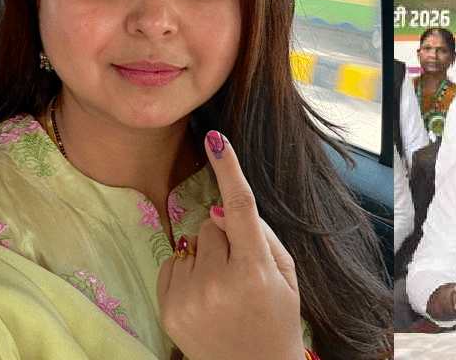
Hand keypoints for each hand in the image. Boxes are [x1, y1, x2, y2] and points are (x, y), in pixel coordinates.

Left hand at [157, 131, 301, 359]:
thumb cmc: (277, 316)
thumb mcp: (287, 275)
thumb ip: (259, 235)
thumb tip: (217, 208)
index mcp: (256, 270)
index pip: (240, 208)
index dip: (229, 170)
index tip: (216, 140)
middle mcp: (219, 282)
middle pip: (212, 223)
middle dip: (225, 235)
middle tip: (241, 268)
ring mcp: (190, 297)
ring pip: (193, 242)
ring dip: (207, 254)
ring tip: (223, 287)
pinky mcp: (168, 309)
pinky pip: (174, 262)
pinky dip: (188, 270)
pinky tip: (205, 295)